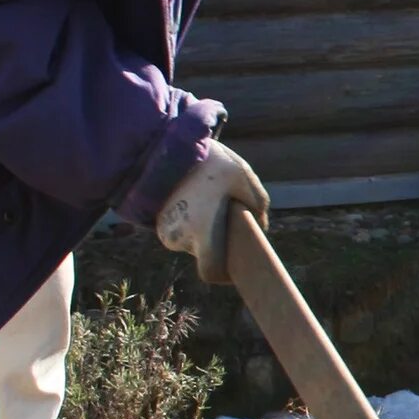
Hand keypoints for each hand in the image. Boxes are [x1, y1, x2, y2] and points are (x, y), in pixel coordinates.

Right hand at [155, 140, 269, 283]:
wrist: (167, 144)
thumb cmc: (209, 162)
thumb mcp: (243, 175)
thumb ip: (259, 203)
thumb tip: (261, 227)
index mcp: (202, 231)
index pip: (212, 273)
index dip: (226, 274)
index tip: (238, 263)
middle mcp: (179, 238)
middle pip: (207, 253)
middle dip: (220, 240)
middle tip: (227, 213)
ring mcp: (165, 231)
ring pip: (195, 241)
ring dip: (206, 229)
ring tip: (209, 200)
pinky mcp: (157, 222)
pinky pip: (181, 231)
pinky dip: (192, 222)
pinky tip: (196, 200)